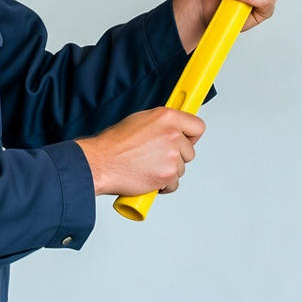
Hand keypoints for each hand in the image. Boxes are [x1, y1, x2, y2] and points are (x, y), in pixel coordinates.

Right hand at [75, 107, 205, 196]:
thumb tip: (171, 128)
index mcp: (167, 117)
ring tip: (149, 166)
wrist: (103, 162)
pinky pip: (174, 184)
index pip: (197, 126)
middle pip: (190, 151)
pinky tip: (149, 177)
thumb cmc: (116, 143)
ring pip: (181, 168)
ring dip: (169, 171)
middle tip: (158, 156)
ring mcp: (171, 155)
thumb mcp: (140, 119)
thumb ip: (161, 123)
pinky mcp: (167, 175)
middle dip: (177, 156)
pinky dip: (163, 185)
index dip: (192, 136)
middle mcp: (173, 134)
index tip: (188, 140)